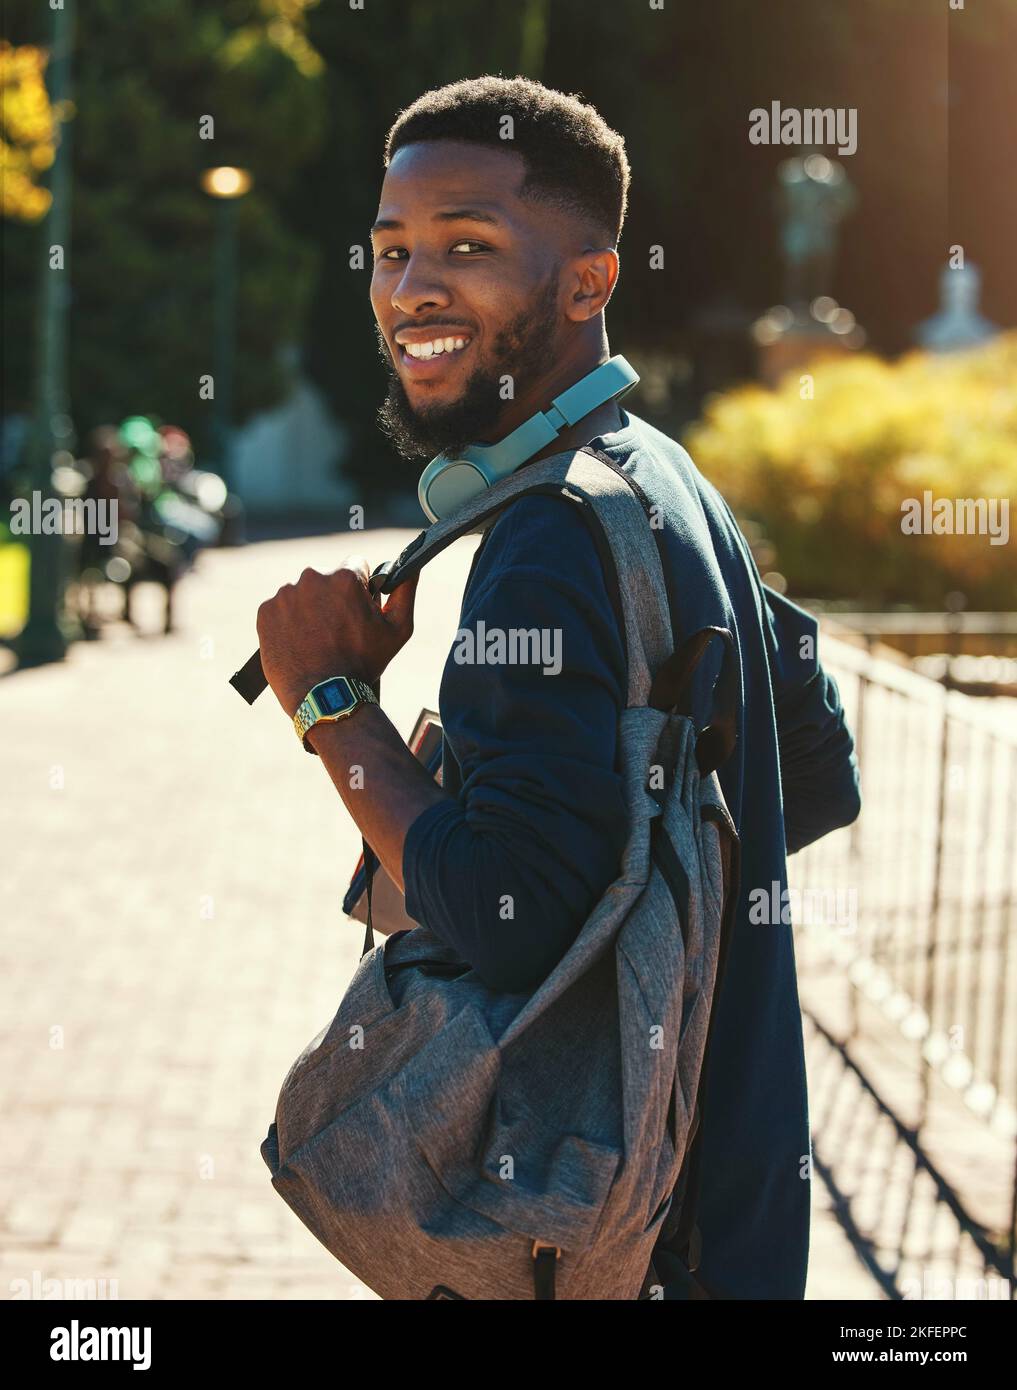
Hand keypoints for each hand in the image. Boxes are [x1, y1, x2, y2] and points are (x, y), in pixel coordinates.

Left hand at [256, 556, 418, 715]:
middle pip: (326, 580)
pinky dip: (288, 623)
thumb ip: (405, 591)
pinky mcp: (265, 613)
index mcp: (344, 577)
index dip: (360, 589)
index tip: (356, 610)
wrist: (325, 698)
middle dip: (332, 599)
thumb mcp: (398, 629)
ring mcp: (285, 595)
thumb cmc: (364, 664)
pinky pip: (279, 610)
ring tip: (317, 641)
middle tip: (337, 631)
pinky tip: (300, 643)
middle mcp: (311, 578)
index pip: (355, 566)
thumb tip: (411, 568)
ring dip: (309, 610)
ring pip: (301, 594)